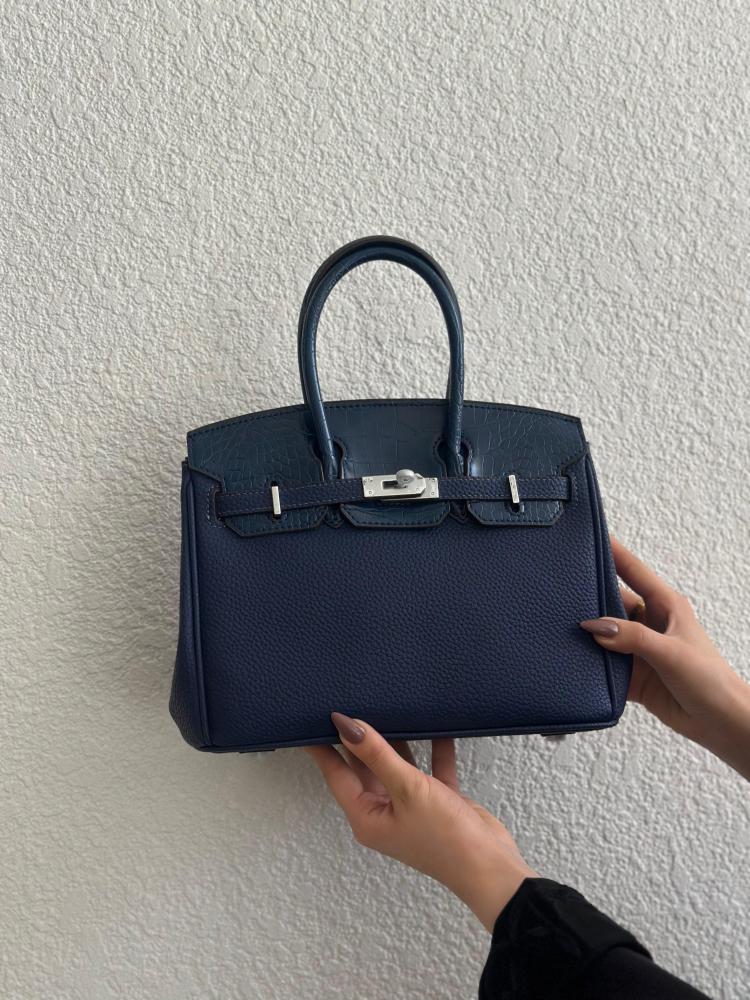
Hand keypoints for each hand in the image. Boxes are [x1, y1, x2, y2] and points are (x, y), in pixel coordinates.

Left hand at [305, 713, 535, 931]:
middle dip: (360, 739)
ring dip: (397, 740)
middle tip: (351, 703)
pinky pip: (430, 768)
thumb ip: (377, 754)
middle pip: (365, 767)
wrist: (492, 867)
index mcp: (367, 817)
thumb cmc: (444, 838)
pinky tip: (436, 725)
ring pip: (397, 765)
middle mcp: (384, 812)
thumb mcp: (407, 789)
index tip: (312, 719)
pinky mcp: (438, 801)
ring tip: (389, 706)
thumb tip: (346, 725)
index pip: (337, 774)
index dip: (324, 746)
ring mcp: (411, 807)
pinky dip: (433, 748)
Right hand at [580, 536, 749, 779]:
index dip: (612, 552)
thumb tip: (595, 626)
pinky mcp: (631, 674)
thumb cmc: (710, 680)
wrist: (720, 723)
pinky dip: (588, 664)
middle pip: (610, 602)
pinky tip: (570, 661)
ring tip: (557, 627)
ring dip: (585, 635)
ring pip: (603, 635)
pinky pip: (603, 664)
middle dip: (587, 597)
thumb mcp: (672, 652)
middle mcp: (648, 623)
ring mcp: (638, 649)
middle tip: (559, 591)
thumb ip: (633, 637)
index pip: (632, 570)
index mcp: (664, 605)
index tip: (587, 537)